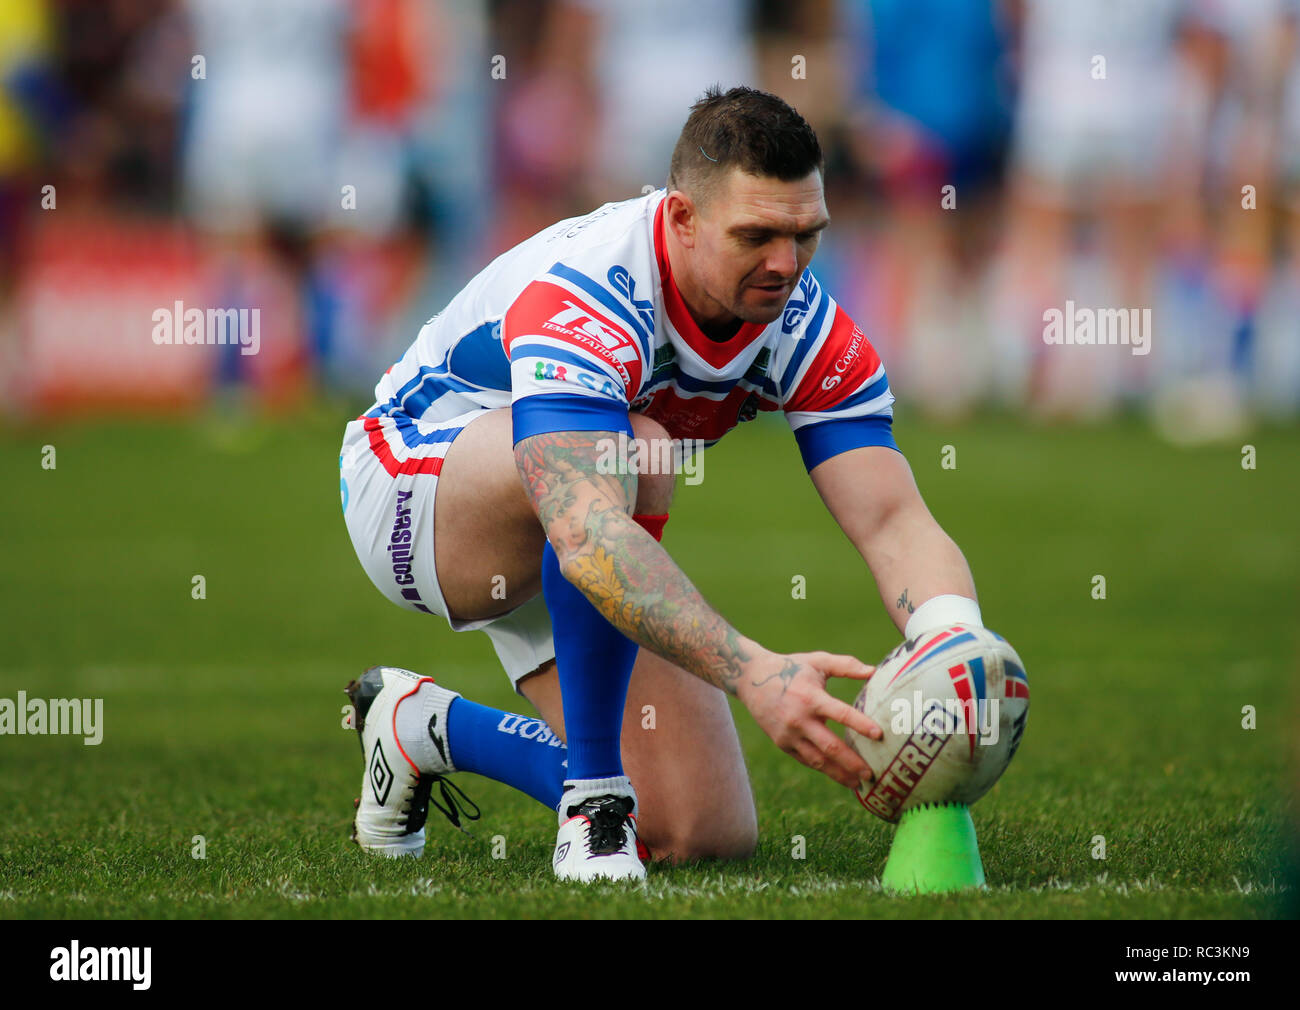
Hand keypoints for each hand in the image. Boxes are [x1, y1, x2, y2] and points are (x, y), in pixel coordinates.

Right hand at [738, 650, 882, 788]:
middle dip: (852, 762)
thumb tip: (874, 670)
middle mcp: (800, 719)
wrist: (752, 679)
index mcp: (811, 697)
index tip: (879, 735)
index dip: (860, 724)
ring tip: (858, 784)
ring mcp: (789, 735)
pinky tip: (839, 775)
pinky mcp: (782, 743)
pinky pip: (806, 760)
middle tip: (871, 774)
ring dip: (838, 774)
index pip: (840, 713)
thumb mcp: (817, 661)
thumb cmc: (792, 667)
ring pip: (818, 760)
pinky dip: (823, 769)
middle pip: (830, 746)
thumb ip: (845, 665)